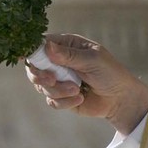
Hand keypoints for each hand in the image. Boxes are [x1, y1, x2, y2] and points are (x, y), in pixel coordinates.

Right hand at [25, 33, 147, 133]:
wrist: (121, 99)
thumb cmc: (111, 73)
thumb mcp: (93, 60)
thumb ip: (69, 55)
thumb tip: (47, 47)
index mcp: (67, 46)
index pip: (41, 45)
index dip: (31, 51)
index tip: (26, 57)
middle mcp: (59, 62)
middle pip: (34, 67)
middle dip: (40, 75)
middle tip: (52, 79)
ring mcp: (59, 80)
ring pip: (42, 86)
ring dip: (58, 90)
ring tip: (77, 90)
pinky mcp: (62, 97)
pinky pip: (51, 101)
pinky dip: (64, 102)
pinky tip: (80, 99)